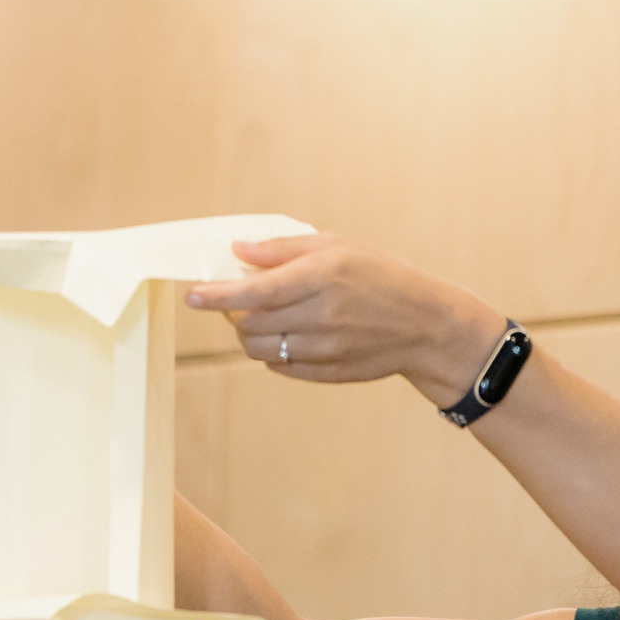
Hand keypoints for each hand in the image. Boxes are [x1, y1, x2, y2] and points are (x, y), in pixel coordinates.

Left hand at [186, 234, 500, 402]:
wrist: (425, 325)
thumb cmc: (380, 276)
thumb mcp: (338, 246)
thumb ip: (284, 248)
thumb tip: (238, 252)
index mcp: (321, 276)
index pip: (252, 291)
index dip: (216, 296)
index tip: (194, 295)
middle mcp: (320, 315)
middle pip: (249, 323)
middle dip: (234, 312)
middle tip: (240, 301)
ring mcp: (324, 348)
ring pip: (259, 349)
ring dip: (247, 335)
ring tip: (259, 320)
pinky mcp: (327, 372)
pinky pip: (280, 366)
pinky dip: (271, 352)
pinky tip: (285, 337)